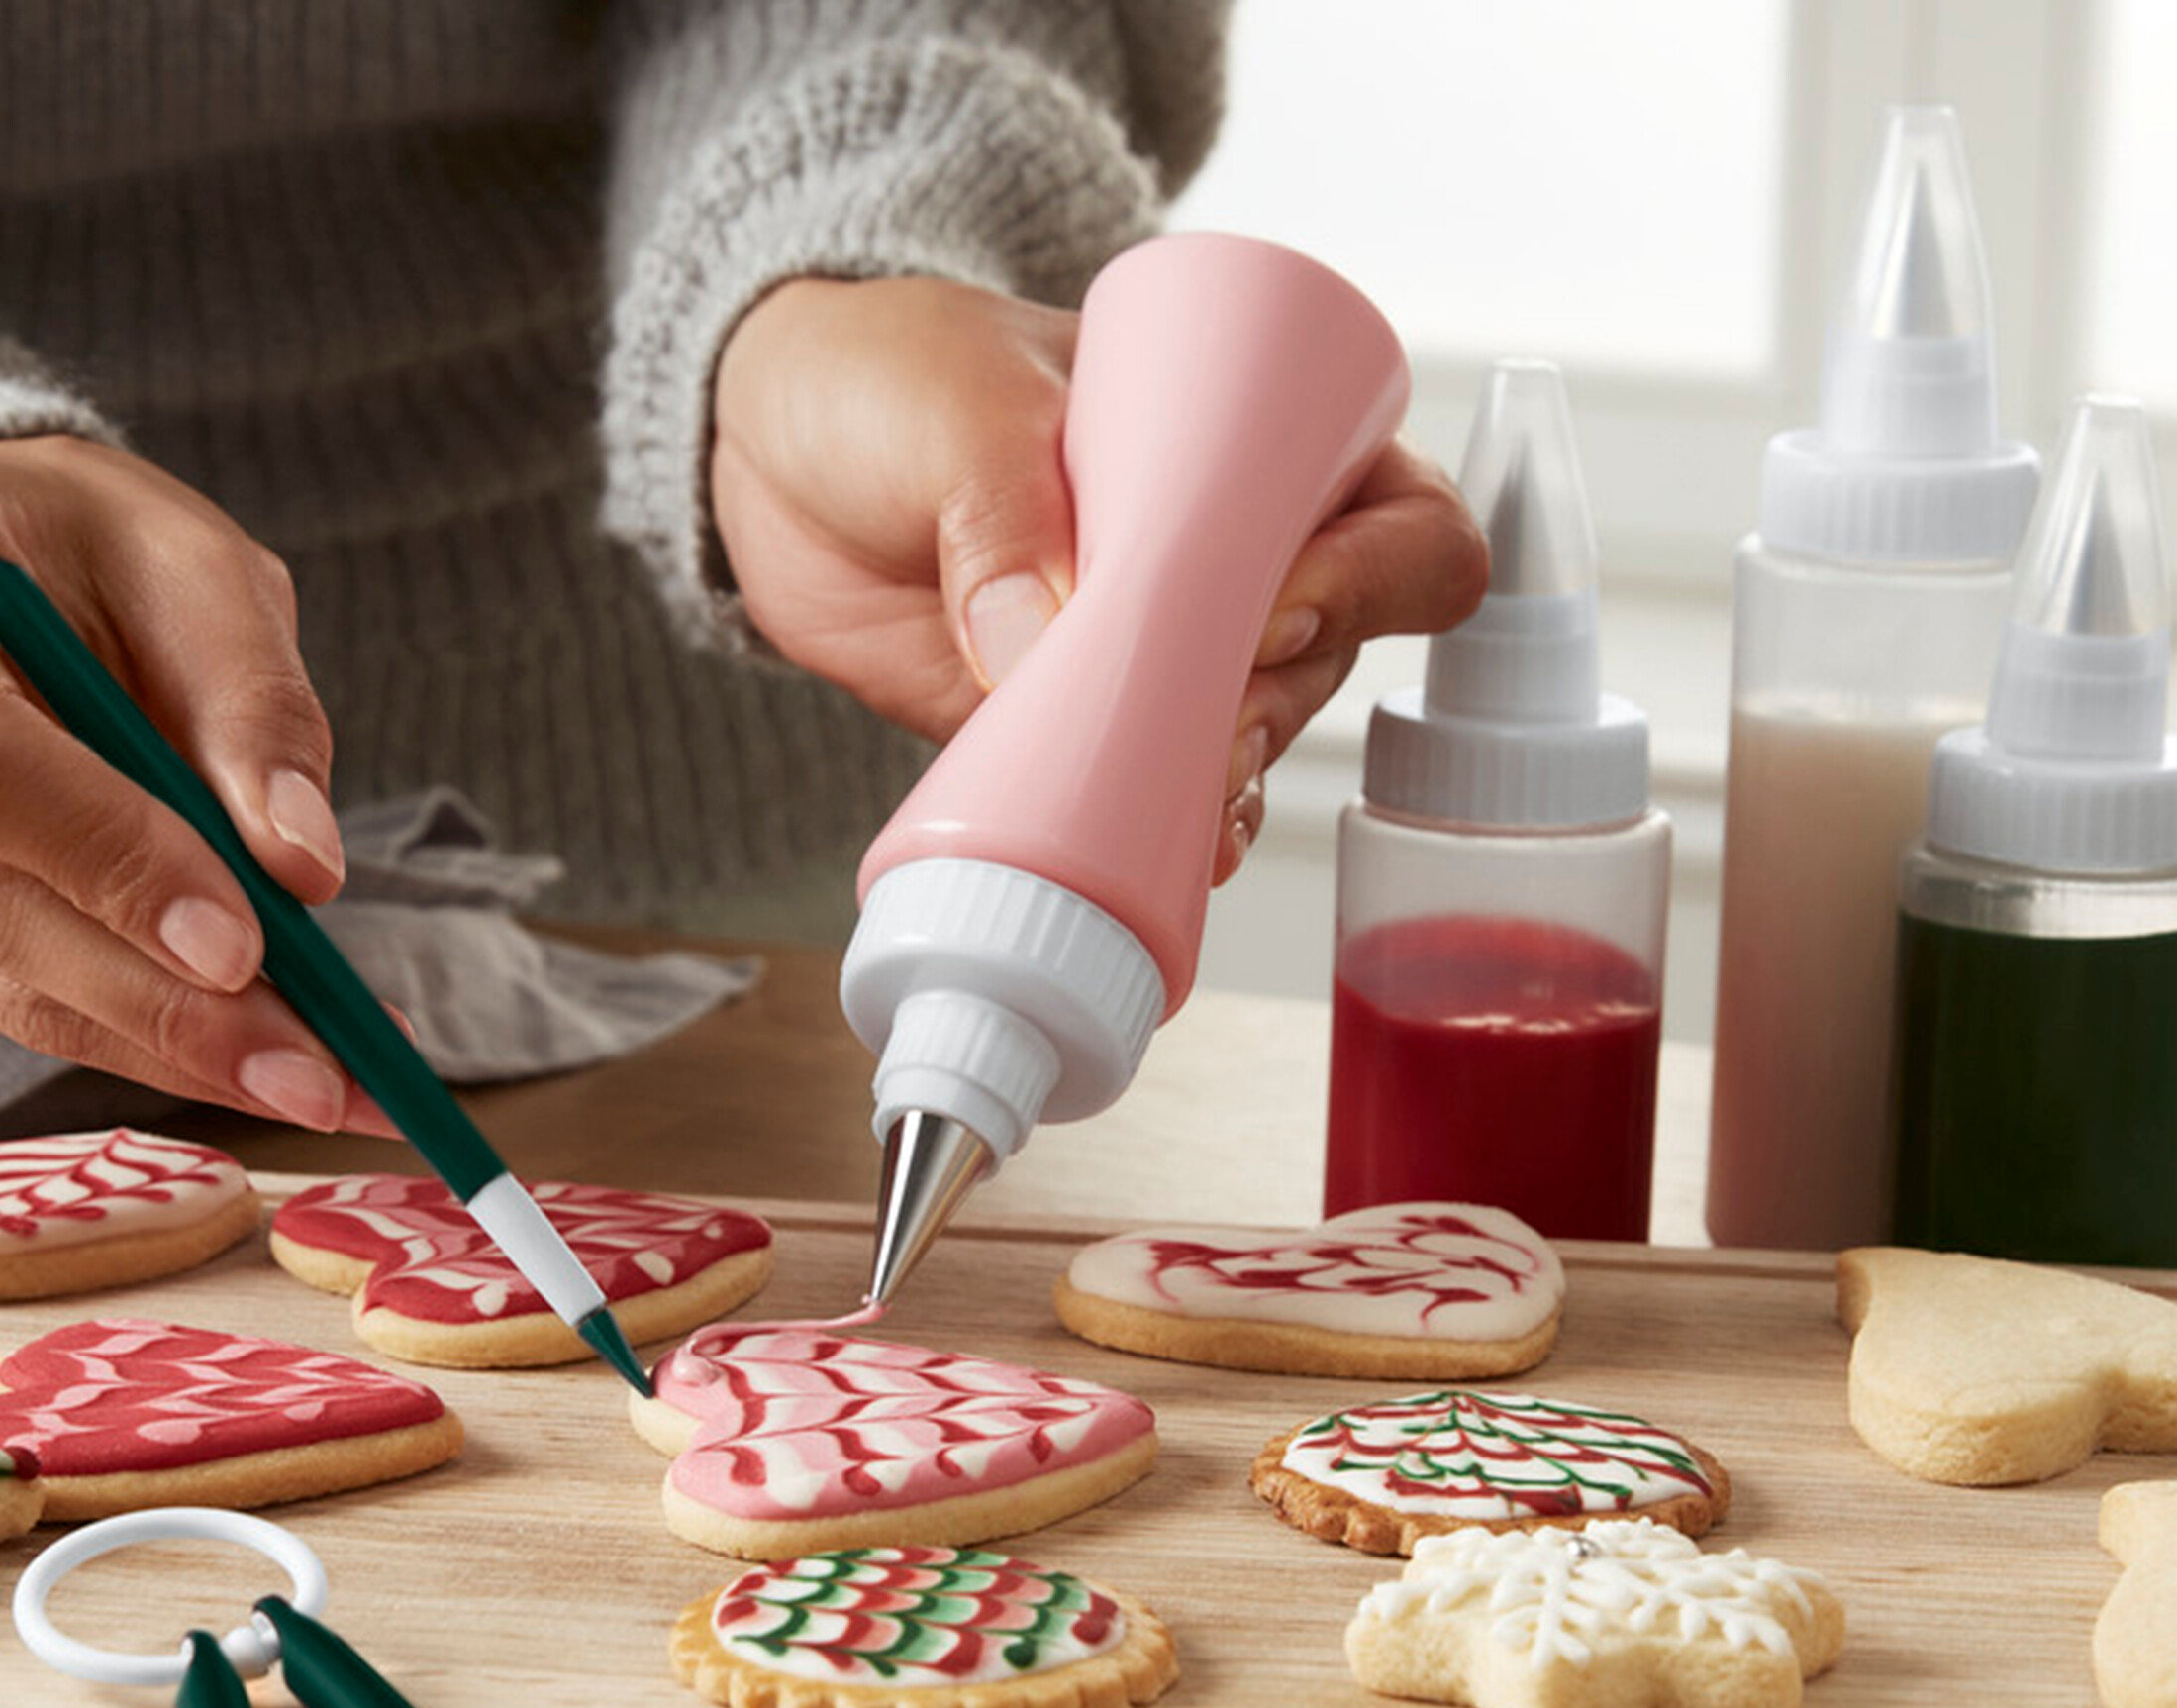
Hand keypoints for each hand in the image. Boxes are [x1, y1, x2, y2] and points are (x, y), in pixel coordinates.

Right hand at [0, 435, 369, 1125]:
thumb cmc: (91, 551)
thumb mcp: (196, 570)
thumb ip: (255, 708)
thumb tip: (300, 869)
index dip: (105, 859)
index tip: (248, 946)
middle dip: (154, 997)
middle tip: (313, 1066)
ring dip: (156, 1042)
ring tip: (309, 1075)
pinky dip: (122, 1032)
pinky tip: (232, 1043)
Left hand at [710, 274, 1485, 881]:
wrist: (773, 455)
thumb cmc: (891, 378)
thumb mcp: (951, 402)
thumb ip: (997, 503)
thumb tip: (1038, 645)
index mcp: (1263, 434)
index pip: (1403, 519)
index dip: (1379, 576)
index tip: (1276, 606)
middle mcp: (1242, 551)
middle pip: (1336, 653)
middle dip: (1280, 701)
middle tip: (1199, 724)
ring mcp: (1169, 649)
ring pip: (1256, 736)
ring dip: (1228, 777)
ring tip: (1166, 796)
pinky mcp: (1091, 728)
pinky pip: (1164, 800)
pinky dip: (1169, 838)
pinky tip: (1160, 860)